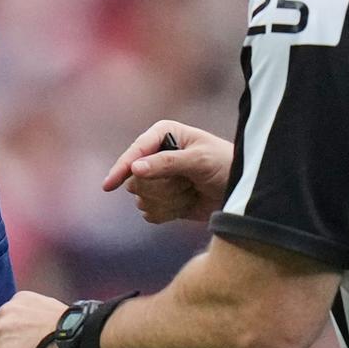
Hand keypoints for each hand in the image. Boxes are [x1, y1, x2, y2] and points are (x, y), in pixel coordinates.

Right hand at [100, 120, 233, 223]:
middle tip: (188, 183)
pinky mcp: (160, 200)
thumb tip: (135, 169)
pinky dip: (168, 212)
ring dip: (169, 200)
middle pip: (136, 180)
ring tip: (190, 192)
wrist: (239, 191)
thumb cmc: (224, 165)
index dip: (122, 168)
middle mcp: (154, 155)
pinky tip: (186, 204)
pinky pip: (149, 213)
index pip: (135, 152)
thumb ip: (168, 163)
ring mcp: (156, 179)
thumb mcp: (200, 160)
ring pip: (141, 198)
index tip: (109, 185)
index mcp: (162, 134)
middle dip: (163, 187)